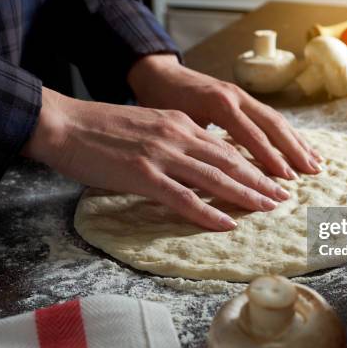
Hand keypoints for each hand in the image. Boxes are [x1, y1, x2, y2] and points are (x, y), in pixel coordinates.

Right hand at [22, 88, 290, 230]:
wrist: (64, 123)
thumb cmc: (102, 127)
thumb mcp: (148, 125)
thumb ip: (175, 140)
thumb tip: (197, 162)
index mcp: (180, 124)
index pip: (226, 147)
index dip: (253, 165)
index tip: (273, 179)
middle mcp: (177, 136)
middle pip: (230, 162)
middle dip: (260, 181)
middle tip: (282, 198)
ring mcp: (162, 155)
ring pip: (215, 178)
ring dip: (245, 196)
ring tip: (268, 208)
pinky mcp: (143, 175)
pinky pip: (183, 198)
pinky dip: (208, 213)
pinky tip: (227, 224)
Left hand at [127, 55, 322, 179]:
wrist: (158, 73)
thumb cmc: (162, 101)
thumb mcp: (177, 123)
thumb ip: (199, 144)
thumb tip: (220, 174)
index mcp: (220, 103)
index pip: (252, 135)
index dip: (270, 158)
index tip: (286, 178)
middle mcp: (236, 97)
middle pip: (273, 125)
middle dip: (294, 150)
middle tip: (311, 173)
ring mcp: (242, 96)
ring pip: (277, 120)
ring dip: (297, 142)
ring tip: (316, 163)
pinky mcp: (244, 98)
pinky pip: (270, 117)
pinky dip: (288, 134)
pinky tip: (300, 148)